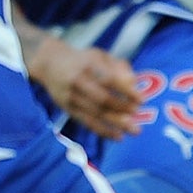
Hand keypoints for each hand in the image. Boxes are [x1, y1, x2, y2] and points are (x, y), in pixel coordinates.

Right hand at [28, 36, 142, 139]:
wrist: (50, 64)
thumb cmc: (83, 60)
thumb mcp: (100, 56)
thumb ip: (120, 67)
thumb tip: (135, 83)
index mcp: (88, 65)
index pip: (110, 80)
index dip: (127, 91)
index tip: (142, 100)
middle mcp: (78, 81)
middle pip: (102, 99)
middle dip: (123, 109)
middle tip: (138, 114)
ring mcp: (71, 96)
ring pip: (96, 113)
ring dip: (117, 124)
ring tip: (134, 130)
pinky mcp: (68, 109)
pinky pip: (87, 122)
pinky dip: (103, 131)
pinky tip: (118, 136)